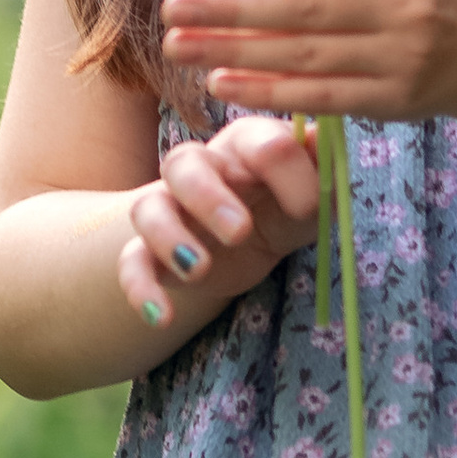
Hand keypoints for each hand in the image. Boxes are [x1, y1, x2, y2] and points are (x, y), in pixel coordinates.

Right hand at [115, 111, 323, 330]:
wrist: (248, 240)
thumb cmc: (284, 203)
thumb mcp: (313, 190)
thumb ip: (321, 166)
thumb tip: (326, 141)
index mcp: (245, 144)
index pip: (258, 142)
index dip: (284, 171)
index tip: (307, 209)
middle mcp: (200, 168)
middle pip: (184, 163)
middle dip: (208, 196)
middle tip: (240, 232)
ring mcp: (170, 207)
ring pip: (147, 206)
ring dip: (169, 237)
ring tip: (198, 269)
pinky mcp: (153, 250)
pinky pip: (130, 261)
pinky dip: (140, 287)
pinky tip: (160, 316)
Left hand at [160, 0, 456, 125]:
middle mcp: (409, 5)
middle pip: (306, 10)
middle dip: (232, 10)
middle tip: (173, 9)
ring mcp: (402, 58)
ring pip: (304, 58)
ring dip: (235, 54)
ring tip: (179, 46)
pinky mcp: (391, 101)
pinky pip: (319, 96)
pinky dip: (267, 91)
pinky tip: (222, 81)